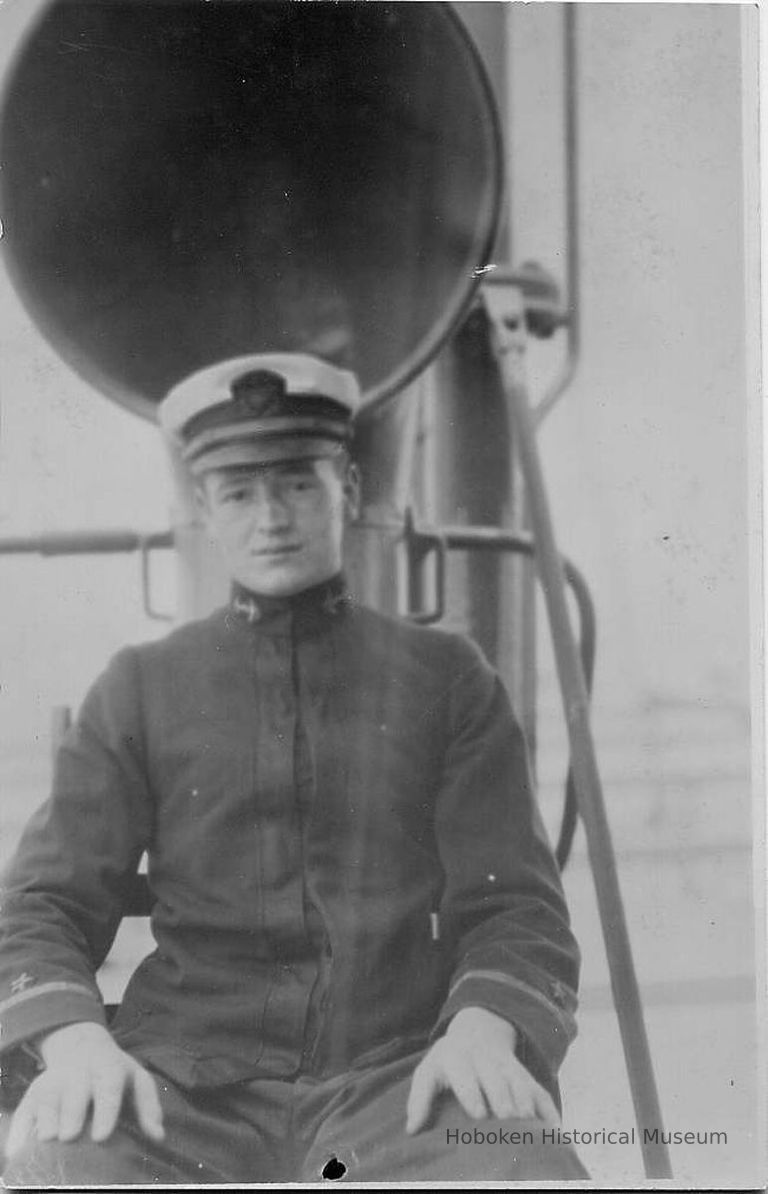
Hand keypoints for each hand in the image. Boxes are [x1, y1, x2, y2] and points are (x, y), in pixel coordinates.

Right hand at [6, 1021, 163, 1155]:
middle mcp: (79, 1073)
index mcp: (108, 1069)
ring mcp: (54, 1081)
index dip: (105, 1111)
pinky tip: (18, 1151)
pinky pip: (23, 1110)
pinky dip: (19, 1130)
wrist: (82, 1046)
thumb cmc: (114, 1072)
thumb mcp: (137, 1079)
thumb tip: (158, 1136)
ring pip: (47, 1098)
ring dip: (46, 1119)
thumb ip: (148, 1106)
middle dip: (72, 1113)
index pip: (108, 1087)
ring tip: (47, 1142)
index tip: (101, 1136)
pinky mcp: (34, 1092)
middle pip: (75, 1092)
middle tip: (70, 1136)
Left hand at [406, 1006, 559, 1134]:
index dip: (472, 1092)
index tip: (478, 1113)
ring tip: (527, 1123)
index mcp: (457, 1057)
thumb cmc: (448, 1064)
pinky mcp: (525, 1075)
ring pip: (519, 1081)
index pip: (465, 1073)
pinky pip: (539, 1090)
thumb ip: (419, 1099)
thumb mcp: (428, 1073)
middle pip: (495, 1077)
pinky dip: (548, 1109)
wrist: (477, 1033)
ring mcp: (508, 1065)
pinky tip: (553, 1130)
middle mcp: (485, 1058)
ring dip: (525, 1101)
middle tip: (506, 1119)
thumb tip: (412, 1129)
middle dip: (502, 1097)